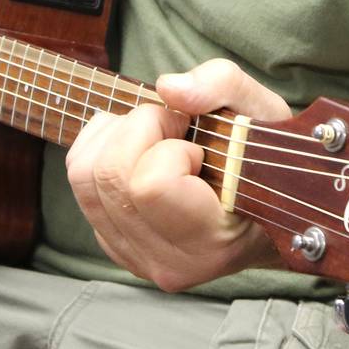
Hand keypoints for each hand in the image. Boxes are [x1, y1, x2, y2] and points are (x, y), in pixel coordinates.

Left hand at [65, 58, 291, 291]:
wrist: (268, 205)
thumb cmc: (265, 159)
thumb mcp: (261, 109)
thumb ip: (221, 86)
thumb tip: (168, 87)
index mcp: (211, 240)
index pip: (150, 184)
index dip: (167, 143)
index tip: (196, 139)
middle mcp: (170, 262)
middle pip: (109, 176)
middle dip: (137, 128)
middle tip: (173, 125)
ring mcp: (139, 259)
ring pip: (83, 180)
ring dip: (114, 137)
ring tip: (154, 136)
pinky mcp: (117, 248)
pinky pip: (80, 190)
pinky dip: (101, 154)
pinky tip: (138, 153)